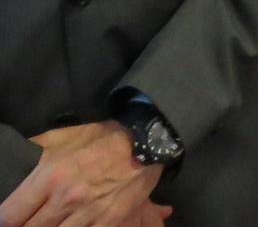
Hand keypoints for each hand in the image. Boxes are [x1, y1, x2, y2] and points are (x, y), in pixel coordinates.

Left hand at [0, 121, 163, 226]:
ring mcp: (89, 212)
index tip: (6, 223)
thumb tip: (17, 153)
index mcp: (49, 177)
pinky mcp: (110, 220)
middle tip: (27, 225)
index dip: (4, 222)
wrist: (146, 140)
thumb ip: (35, 148)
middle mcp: (65, 199)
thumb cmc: (101, 136)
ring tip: (51, 225)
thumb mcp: (62, 136)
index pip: (10, 214)